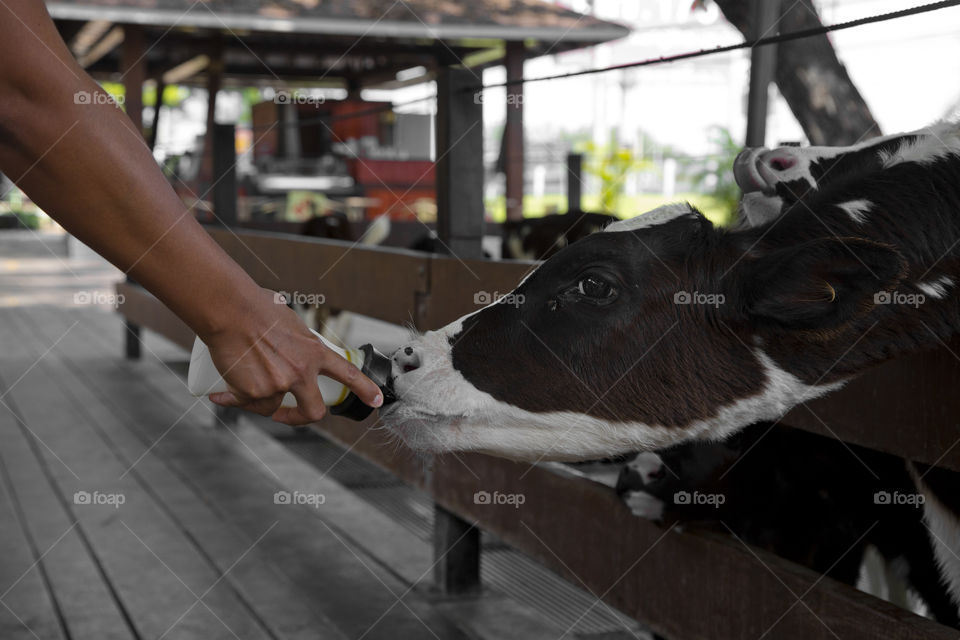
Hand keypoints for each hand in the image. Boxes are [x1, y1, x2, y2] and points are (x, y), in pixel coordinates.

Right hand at [203, 288, 382, 424]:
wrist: (230, 309)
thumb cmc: (255, 307)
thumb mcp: (290, 322)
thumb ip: (297, 342)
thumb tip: (291, 348)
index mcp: (314, 351)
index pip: (348, 374)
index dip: (364, 389)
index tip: (376, 400)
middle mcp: (300, 372)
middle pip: (312, 411)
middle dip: (298, 418)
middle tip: (285, 414)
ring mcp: (278, 385)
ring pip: (270, 408)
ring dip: (256, 400)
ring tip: (241, 380)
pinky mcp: (253, 392)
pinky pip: (244, 404)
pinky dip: (231, 399)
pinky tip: (220, 393)